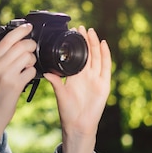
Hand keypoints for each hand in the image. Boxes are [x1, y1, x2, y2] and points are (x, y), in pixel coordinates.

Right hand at [0, 24, 36, 152]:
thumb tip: (12, 39)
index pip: (8, 38)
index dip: (21, 30)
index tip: (28, 26)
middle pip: (21, 45)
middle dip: (31, 47)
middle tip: (31, 51)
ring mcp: (6, 74)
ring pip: (28, 57)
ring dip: (32, 61)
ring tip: (28, 67)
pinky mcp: (15, 85)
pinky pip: (31, 71)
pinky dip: (33, 73)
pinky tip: (27, 77)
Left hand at [43, 26, 111, 152]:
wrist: (78, 125)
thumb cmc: (68, 111)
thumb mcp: (59, 93)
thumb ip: (55, 81)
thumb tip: (45, 71)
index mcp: (76, 76)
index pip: (77, 56)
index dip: (77, 45)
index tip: (73, 33)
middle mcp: (87, 75)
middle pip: (88, 54)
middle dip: (85, 40)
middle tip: (81, 28)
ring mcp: (96, 79)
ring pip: (97, 57)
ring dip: (94, 44)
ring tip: (91, 32)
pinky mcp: (104, 84)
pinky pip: (106, 67)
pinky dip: (105, 55)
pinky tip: (103, 44)